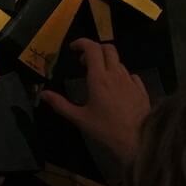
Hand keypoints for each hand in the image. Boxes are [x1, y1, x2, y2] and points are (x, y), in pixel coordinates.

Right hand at [40, 39, 151, 165]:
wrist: (140, 142)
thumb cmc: (106, 129)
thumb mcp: (79, 118)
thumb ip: (60, 104)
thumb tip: (43, 94)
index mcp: (99, 78)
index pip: (92, 48)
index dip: (82, 43)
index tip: (73, 49)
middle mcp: (116, 75)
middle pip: (108, 49)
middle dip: (95, 50)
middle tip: (84, 63)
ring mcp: (131, 82)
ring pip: (119, 62)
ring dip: (107, 63)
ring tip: (99, 78)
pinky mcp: (142, 90)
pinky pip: (131, 75)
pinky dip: (121, 75)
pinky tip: (117, 87)